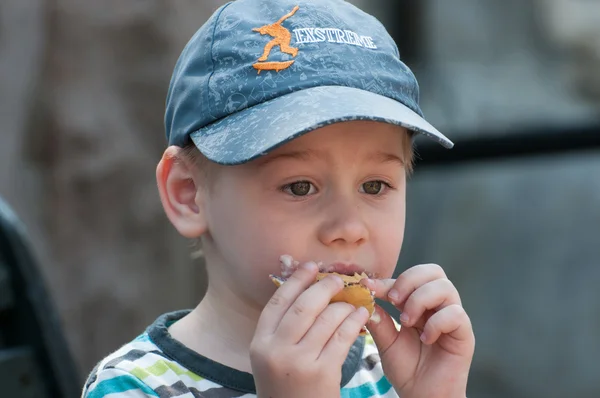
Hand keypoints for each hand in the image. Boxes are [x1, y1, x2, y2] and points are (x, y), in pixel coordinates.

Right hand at [250, 262, 370, 397]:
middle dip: (323, 287)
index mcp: (259, 343)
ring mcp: (299, 362)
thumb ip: (281, 329)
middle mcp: (275, 350)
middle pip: (303, 306)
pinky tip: (361, 316)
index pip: (278, 301)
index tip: (310, 267)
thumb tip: (304, 290)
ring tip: (353, 300)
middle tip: (337, 280)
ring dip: (343, 305)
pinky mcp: (322, 372)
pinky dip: (354, 322)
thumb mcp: (271, 358)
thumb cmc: (286, 386)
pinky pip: (342, 337)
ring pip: (326, 319)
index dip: (296, 280)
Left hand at [363, 264, 474, 397]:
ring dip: (420, 300)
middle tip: (394, 299)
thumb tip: (366, 295)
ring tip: (407, 321)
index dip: (389, 279)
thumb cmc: (407, 369)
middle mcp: (439, 306)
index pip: (410, 278)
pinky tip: (425, 338)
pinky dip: (436, 322)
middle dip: (409, 280)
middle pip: (433, 271)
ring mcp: (453, 318)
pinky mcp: (464, 334)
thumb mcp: (386, 340)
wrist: (422, 396)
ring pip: (445, 287)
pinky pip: (455, 314)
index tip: (368, 285)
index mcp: (420, 303)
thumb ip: (379, 318)